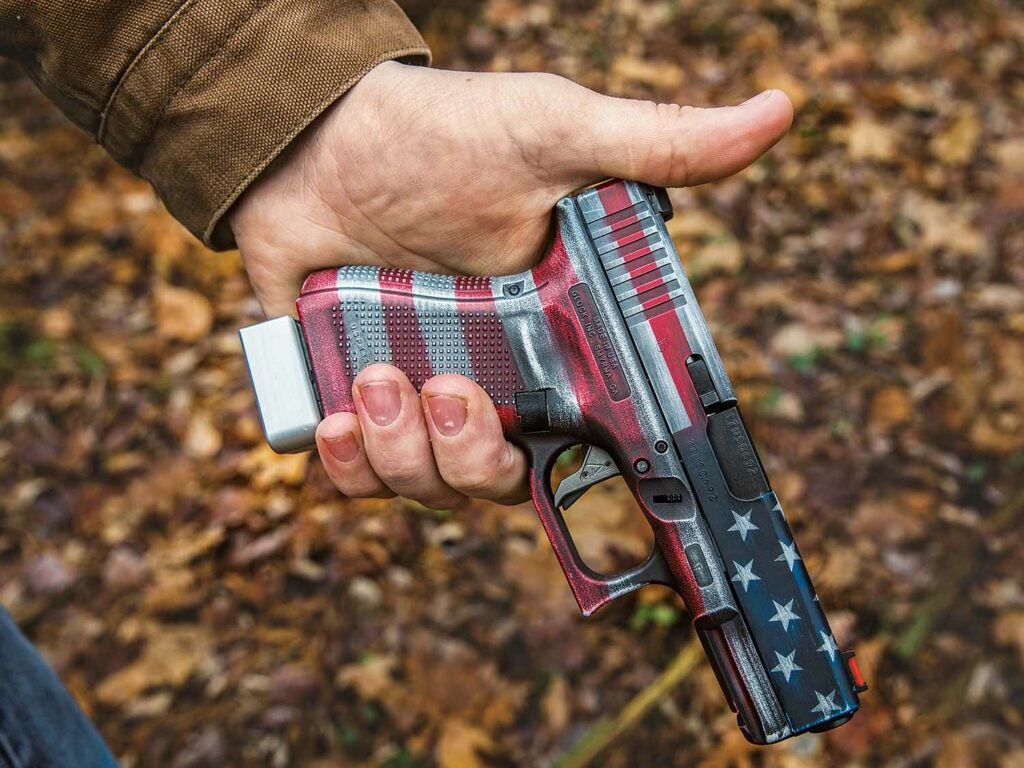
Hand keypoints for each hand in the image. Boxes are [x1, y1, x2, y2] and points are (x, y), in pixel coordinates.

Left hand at [229, 61, 792, 507]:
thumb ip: (657, 145)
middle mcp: (490, 382)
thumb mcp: (554, 135)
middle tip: (450, 388)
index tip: (577, 472)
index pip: (592, 437)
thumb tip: (777, 110)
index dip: (600, 474)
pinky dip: (348, 467)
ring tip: (376, 376)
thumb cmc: (440, 135)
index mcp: (551, 344)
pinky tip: (338, 417)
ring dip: (403, 454)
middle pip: (503, 484)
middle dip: (475, 460)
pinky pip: (355, 480)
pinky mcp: (347, 402)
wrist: (316, 138)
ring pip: (429, 490)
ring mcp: (415, 398)